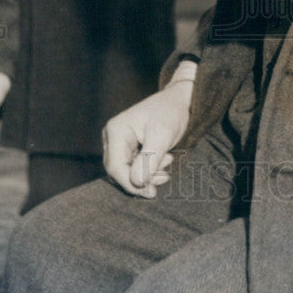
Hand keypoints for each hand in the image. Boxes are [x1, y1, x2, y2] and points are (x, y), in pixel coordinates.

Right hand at [103, 70, 194, 197]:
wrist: (179, 100)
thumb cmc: (171, 112)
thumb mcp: (163, 135)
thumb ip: (149, 159)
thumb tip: (136, 183)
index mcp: (116, 130)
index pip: (115, 166)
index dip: (131, 183)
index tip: (151, 192)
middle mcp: (113, 136)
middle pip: (119, 170)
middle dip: (142, 178)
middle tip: (164, 177)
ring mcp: (120, 142)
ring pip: (127, 171)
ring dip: (148, 173)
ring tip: (168, 161)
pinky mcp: (129, 147)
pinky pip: (133, 166)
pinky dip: (149, 169)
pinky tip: (164, 160)